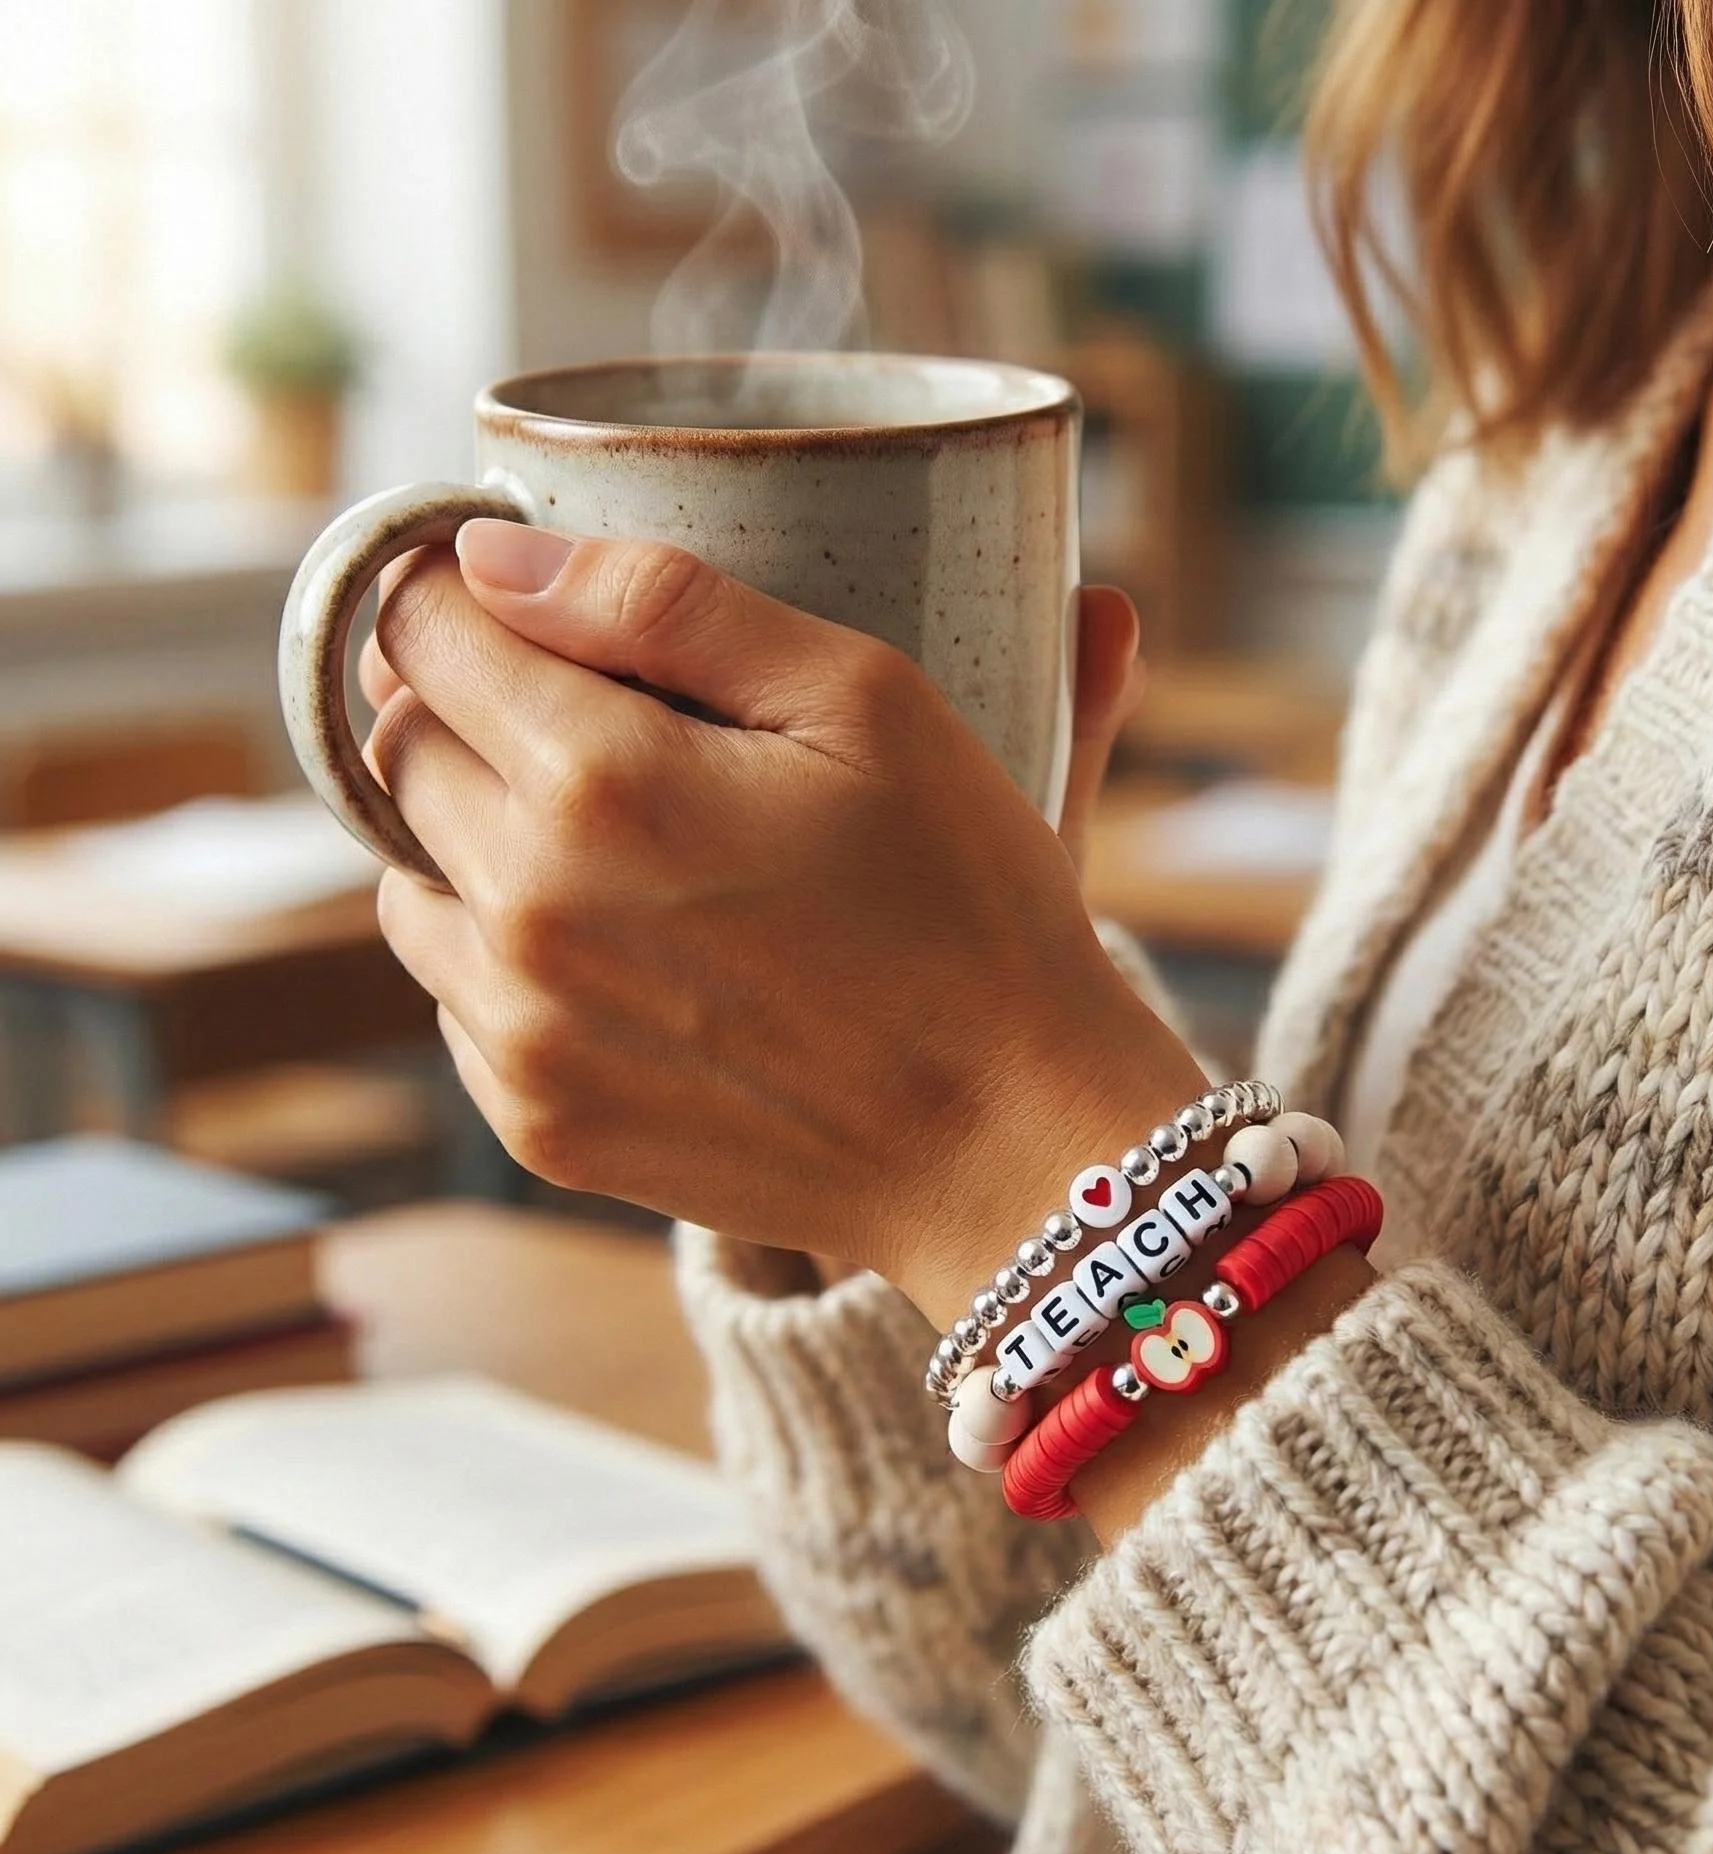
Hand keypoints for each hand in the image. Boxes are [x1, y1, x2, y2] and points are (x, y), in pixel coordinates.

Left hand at [362, 524, 1202, 1322]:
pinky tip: (635, 961)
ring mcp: (521, 1035)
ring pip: (410, 881)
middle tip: (592, 715)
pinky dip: (511, 960)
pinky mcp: (539, 1123)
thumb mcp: (868, 704)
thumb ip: (666, 602)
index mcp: (602, 784)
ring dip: (476, 839)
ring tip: (615, 848)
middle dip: (471, 708)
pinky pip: (460, 999)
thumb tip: (489, 554)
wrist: (1010, 1139)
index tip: (507, 590)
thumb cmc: (967, 910)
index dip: (452, 588)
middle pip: (401, 752)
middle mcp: (528, 912)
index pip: (421, 630)